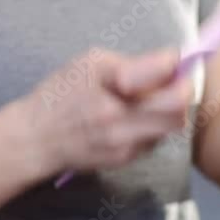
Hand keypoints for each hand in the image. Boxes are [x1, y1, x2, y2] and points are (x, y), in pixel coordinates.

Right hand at [20, 47, 193, 174]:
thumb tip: (172, 63)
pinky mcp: (124, 158)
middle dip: (183, 91)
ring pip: (172, 124)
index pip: (163, 70)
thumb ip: (132, 63)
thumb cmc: (62, 94)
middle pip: (178, 104)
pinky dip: (153, 127)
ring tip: (150, 102)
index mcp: (108, 81)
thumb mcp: (90, 63)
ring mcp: (121, 140)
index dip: (177, 63)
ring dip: (170, 111)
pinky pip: (155, 140)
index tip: (176, 61)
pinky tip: (134, 120)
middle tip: (176, 84)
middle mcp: (116, 113)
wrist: (36, 138)